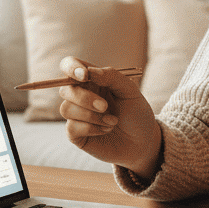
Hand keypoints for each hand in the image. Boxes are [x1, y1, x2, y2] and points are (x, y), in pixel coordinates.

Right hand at [57, 57, 161, 178]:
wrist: (143, 142)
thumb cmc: (136, 113)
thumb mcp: (130, 90)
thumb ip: (111, 76)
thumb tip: (89, 72)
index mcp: (93, 80)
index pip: (70, 65)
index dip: (71, 67)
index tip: (84, 76)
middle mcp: (81, 95)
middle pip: (65, 89)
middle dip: (85, 98)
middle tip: (105, 106)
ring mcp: (77, 115)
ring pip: (66, 109)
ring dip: (91, 116)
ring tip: (112, 122)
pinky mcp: (76, 134)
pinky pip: (72, 127)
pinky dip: (91, 128)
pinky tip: (105, 130)